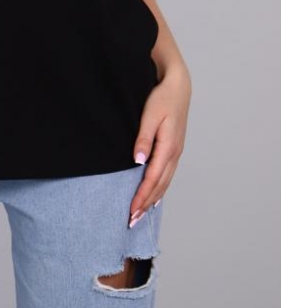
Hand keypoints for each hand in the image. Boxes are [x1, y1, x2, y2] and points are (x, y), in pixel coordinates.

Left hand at [128, 62, 191, 225]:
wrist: (178, 86)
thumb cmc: (162, 98)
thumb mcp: (150, 116)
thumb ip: (143, 139)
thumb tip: (137, 162)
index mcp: (168, 148)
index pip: (152, 179)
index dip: (141, 197)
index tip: (130, 212)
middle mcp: (174, 154)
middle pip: (159, 186)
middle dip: (145, 205)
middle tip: (132, 221)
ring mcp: (176, 152)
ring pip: (164, 182)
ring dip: (152, 199)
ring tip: (140, 214)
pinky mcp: (174, 149)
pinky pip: (167, 175)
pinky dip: (159, 188)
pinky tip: (155, 195)